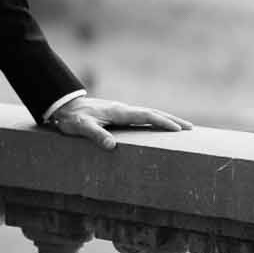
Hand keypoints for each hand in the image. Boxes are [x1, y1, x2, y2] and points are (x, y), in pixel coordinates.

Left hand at [44, 95, 190, 152]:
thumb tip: (112, 146)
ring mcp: (122, 111)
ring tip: (181, 128)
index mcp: (119, 112)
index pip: (146, 115)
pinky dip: (154, 121)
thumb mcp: (82, 128)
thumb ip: (96, 135)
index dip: (162, 122)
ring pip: (149, 114)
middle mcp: (123, 109)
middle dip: (172, 120)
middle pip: (153, 112)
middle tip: (190, 129)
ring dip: (165, 119)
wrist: (63, 106)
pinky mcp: (118, 115)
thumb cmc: (72, 118)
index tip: (177, 129)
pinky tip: (158, 128)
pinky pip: (141, 118)